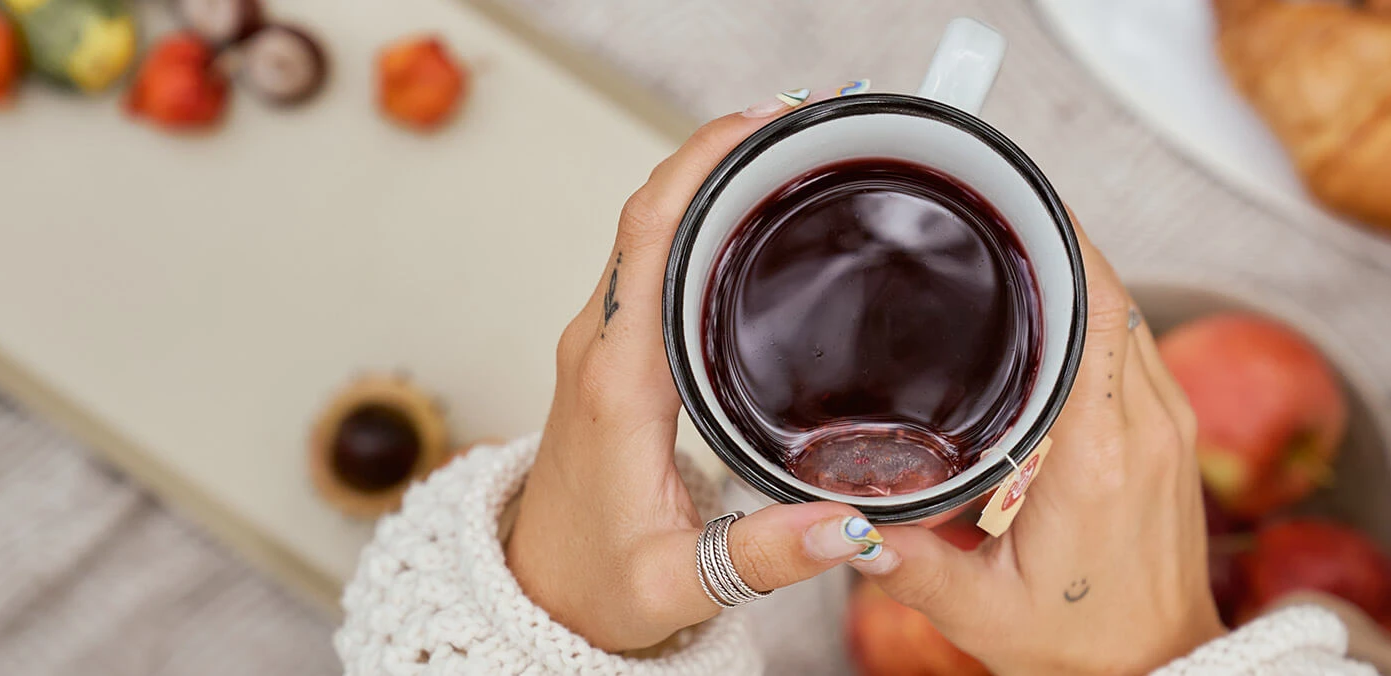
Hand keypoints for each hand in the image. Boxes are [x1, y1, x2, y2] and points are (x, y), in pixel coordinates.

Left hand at [507, 89, 879, 652]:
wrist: (540, 594)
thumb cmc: (596, 585)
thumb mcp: (681, 582)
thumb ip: (765, 555)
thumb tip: (851, 525)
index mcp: (617, 382)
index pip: (647, 238)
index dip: (701, 167)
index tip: (765, 127)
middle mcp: (599, 345)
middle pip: (648, 211)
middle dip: (720, 151)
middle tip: (807, 124)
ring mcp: (599, 343)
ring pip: (645, 227)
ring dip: (706, 176)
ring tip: (788, 150)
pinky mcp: (609, 352)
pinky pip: (647, 257)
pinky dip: (694, 216)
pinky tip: (747, 214)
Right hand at [852, 221, 1224, 673]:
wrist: (1160, 671)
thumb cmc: (1080, 645)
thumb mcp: (981, 613)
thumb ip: (910, 567)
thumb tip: (844, 524)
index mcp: (1096, 458)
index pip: (1097, 315)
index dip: (1066, 247)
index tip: (1021, 206)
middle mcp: (1146, 428)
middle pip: (1115, 296)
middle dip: (1063, 242)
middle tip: (1001, 209)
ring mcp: (1171, 426)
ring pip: (1131, 313)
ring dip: (1084, 273)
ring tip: (1021, 245)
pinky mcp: (1174, 434)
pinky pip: (1139, 343)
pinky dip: (1102, 311)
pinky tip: (1055, 308)